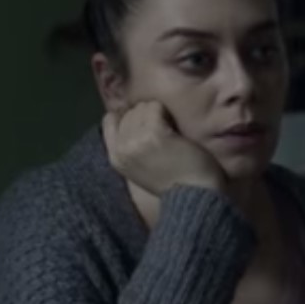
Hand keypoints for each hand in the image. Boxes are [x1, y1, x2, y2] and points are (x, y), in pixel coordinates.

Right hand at [101, 101, 226, 195]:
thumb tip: (130, 117)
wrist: (194, 195)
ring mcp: (136, 140)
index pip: (110, 120)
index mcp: (115, 158)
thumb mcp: (139, 168)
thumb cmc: (173, 182)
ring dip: (158, 113)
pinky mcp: (154, 133)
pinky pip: (156, 108)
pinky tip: (175, 129)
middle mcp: (122, 148)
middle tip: (163, 130)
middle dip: (146, 116)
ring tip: (170, 131)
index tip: (145, 124)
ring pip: (142, 107)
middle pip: (129, 112)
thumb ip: (130, 147)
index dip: (129, 117)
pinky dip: (166, 112)